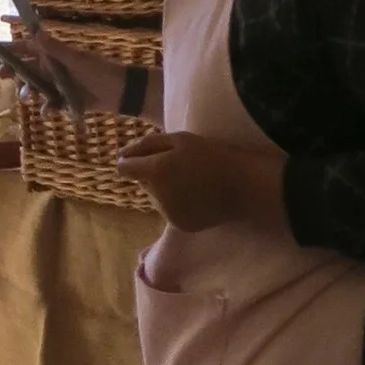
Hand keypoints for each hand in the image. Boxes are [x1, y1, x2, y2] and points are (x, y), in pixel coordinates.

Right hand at [6, 24, 114, 110]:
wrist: (121, 93)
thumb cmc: (99, 71)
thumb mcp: (76, 59)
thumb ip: (54, 49)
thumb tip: (36, 31)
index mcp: (54, 55)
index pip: (28, 48)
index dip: (12, 50)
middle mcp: (53, 69)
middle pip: (26, 70)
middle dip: (14, 74)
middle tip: (3, 77)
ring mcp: (58, 86)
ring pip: (35, 89)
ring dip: (28, 93)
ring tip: (28, 97)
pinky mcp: (64, 102)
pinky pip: (49, 106)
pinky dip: (47, 109)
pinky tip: (48, 112)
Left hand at [116, 129, 285, 231]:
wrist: (242, 186)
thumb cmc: (212, 155)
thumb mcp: (180, 139)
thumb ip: (147, 145)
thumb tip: (122, 154)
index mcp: (155, 172)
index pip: (124, 168)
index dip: (132, 159)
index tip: (148, 155)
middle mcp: (157, 196)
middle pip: (142, 182)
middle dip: (153, 173)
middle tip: (181, 164)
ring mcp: (167, 213)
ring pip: (155, 196)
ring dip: (164, 188)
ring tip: (191, 179)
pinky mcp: (179, 225)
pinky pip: (169, 209)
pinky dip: (177, 202)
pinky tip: (197, 195)